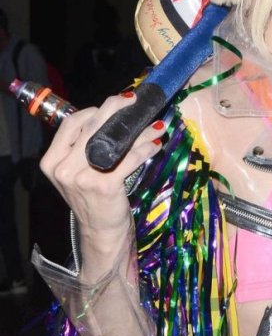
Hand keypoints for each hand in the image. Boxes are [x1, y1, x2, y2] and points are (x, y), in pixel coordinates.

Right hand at [40, 93, 163, 276]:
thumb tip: (110, 118)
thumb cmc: (91, 200)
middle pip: (92, 126)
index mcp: (52, 161)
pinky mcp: (104, 185)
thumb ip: (82, 149)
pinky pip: (130, 158)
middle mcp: (63, 168)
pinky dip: (146, 148)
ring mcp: (82, 177)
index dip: (94, 109)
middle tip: (134, 101)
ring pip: (113, 141)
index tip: (114, 104)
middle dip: (116, 109)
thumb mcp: (76, 174)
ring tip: (154, 125)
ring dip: (139, 130)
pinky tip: (155, 144)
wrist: (100, 233)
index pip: (71, 123)